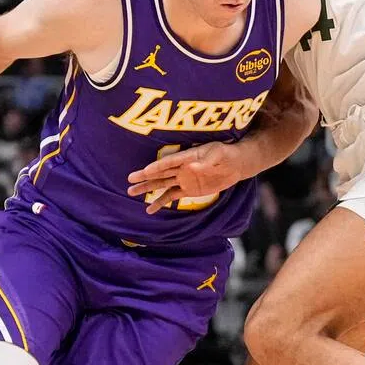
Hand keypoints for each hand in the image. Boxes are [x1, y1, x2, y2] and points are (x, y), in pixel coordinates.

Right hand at [127, 142, 245, 214]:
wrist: (235, 164)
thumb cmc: (226, 155)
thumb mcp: (218, 155)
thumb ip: (206, 162)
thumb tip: (192, 167)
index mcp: (187, 157)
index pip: (170, 162)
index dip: (158, 166)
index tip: (146, 170)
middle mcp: (182, 168)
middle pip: (160, 173)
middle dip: (145, 176)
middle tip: (130, 180)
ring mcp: (183, 179)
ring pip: (162, 184)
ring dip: (147, 188)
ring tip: (131, 192)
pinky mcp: (188, 189)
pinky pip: (171, 196)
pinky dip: (160, 202)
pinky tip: (149, 209)